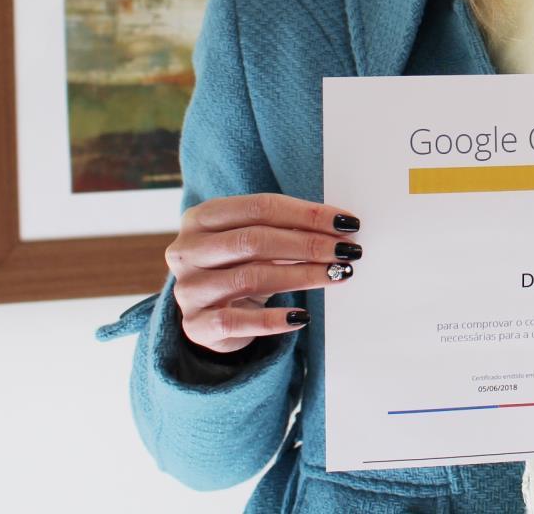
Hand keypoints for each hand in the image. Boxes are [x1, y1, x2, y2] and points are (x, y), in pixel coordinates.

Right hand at [166, 193, 362, 353]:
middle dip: (308, 244)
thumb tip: (341, 226)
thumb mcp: (255, 241)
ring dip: (302, 275)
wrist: (210, 315)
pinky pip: (239, 321)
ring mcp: (188, 289)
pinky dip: (274, 320)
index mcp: (201, 218)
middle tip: (346, 250)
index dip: (306, 214)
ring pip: (250, 277)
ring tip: (337, 274)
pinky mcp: (197, 326)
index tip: (346, 223)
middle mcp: (187, 250)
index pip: (259, 207)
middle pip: (254, 240)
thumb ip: (287, 228)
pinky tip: (302, 316)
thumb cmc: (240, 266)